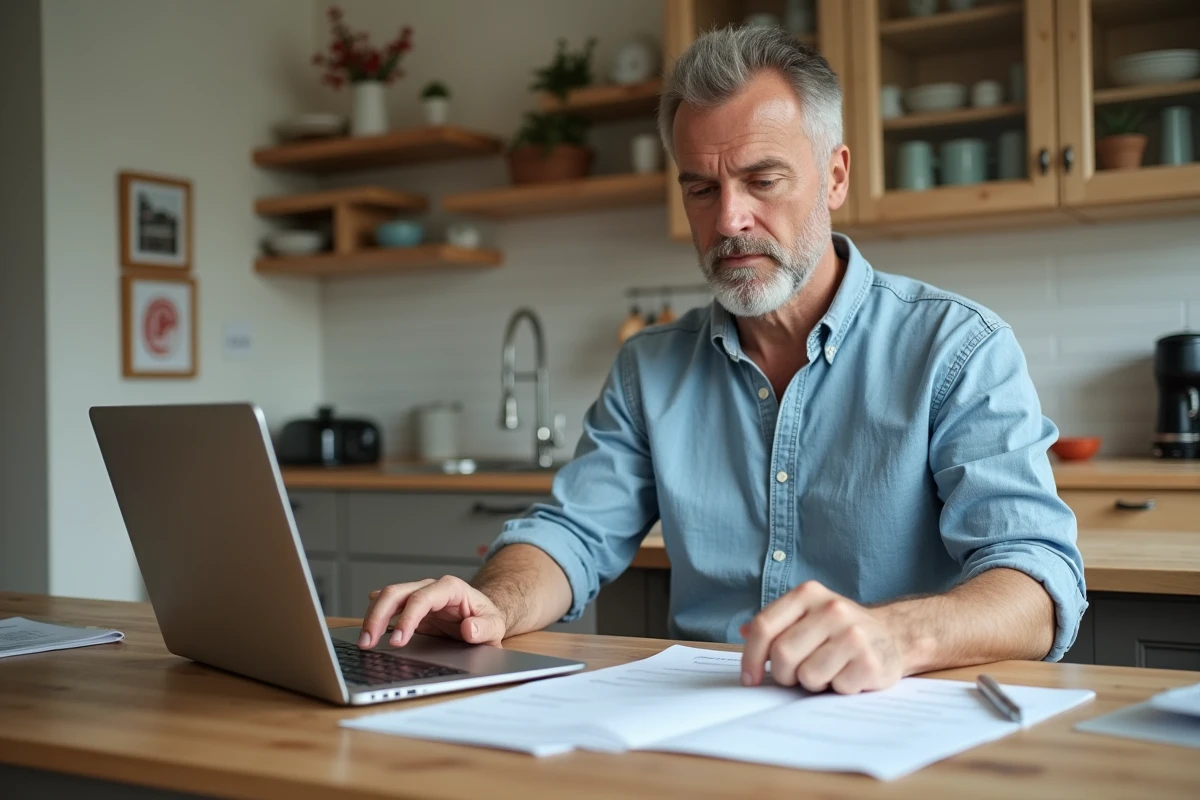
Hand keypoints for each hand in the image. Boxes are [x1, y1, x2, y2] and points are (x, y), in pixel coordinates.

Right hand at [358, 575, 507, 649]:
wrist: (484, 616)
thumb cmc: (488, 620)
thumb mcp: (495, 626)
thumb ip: (485, 628)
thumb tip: (470, 629)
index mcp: (450, 588)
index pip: (422, 599)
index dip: (407, 618)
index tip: (397, 640)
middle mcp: (431, 588)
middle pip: (398, 592)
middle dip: (379, 615)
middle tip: (368, 641)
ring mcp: (418, 595)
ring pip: (388, 597)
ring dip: (372, 617)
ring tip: (364, 641)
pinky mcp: (410, 608)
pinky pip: (389, 606)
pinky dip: (375, 615)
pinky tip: (365, 627)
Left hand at [740, 581, 902, 693]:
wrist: (892, 637)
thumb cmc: (838, 631)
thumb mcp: (806, 617)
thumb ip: (776, 624)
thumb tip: (742, 632)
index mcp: (808, 594)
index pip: (764, 627)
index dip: (750, 657)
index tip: (749, 678)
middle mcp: (832, 609)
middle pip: (782, 655)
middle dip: (783, 675)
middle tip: (796, 677)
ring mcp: (853, 634)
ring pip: (807, 676)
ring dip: (812, 683)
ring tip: (827, 671)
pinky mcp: (870, 661)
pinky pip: (835, 688)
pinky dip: (837, 689)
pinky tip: (848, 675)